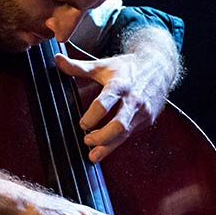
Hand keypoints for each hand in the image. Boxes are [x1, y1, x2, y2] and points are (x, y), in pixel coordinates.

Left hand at [54, 27, 179, 162]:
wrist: (158, 66)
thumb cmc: (127, 67)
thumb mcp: (102, 65)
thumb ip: (78, 67)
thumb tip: (57, 60)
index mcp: (119, 85)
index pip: (105, 103)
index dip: (92, 117)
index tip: (82, 124)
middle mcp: (133, 99)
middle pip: (119, 125)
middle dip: (102, 137)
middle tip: (86, 139)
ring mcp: (142, 111)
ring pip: (126, 134)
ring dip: (108, 146)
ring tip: (93, 154)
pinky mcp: (148, 119)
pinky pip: (131, 135)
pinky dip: (117, 142)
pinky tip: (105, 147)